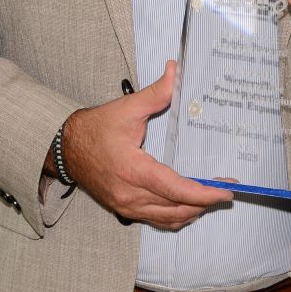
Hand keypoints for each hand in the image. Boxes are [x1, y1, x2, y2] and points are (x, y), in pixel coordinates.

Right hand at [60, 60, 232, 229]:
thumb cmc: (93, 129)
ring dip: (193, 210)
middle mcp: (130, 194)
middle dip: (205, 202)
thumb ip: (156, 93)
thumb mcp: (126, 108)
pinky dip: (177, 216)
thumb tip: (175, 71)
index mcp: (132, 170)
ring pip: (169, 219)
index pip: (175, 189)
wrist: (65, 149)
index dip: (203, 193)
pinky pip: (157, 220)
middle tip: (225, 191)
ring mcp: (127, 206)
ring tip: (211, 197)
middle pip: (177, 208)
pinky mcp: (124, 210)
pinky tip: (189, 206)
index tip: (224, 192)